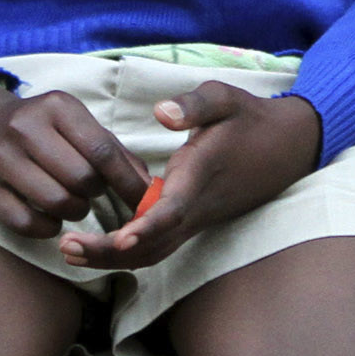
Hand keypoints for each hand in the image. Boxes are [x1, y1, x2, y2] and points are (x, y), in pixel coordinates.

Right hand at [0, 70, 148, 238]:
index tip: (144, 201)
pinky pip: (28, 223)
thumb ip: (113, 150)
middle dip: (96, 194)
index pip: (103, 150)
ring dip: (75, 211)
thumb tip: (148, 188)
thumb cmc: (42, 128)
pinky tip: (50, 216)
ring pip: (57, 202)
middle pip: (82, 179)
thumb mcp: (75, 123)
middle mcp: (26, 128)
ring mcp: (2, 158)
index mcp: (57, 106)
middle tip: (92, 192)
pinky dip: (47, 227)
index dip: (127, 182)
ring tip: (73, 202)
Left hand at [57, 84, 318, 272]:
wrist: (286, 147)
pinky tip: (96, 246)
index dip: (146, 228)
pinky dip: (127, 253)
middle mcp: (196, 207)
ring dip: (113, 258)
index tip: (120, 240)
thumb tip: (161, 112)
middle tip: (67, 248)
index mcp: (200, 177)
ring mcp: (195, 219)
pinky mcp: (191, 221)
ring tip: (69, 251)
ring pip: (154, 252)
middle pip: (154, 245)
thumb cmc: (250, 119)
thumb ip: (194, 104)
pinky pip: (158, 246)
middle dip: (110, 253)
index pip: (172, 210)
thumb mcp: (225, 98)